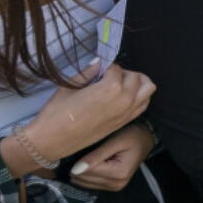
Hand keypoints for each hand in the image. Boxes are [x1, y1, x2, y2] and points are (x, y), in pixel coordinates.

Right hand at [22, 63, 154, 162]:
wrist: (53, 140)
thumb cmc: (57, 112)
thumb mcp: (70, 86)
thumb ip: (88, 72)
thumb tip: (98, 62)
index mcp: (111, 88)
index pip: (117, 68)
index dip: (106, 67)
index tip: (98, 70)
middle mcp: (125, 99)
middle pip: (136, 76)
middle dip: (123, 73)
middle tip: (108, 76)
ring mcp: (128, 112)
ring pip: (148, 88)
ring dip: (137, 82)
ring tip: (120, 84)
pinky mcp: (126, 121)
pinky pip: (144, 103)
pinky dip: (140, 96)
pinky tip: (124, 96)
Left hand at [69, 124, 152, 190]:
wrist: (145, 139)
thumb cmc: (132, 136)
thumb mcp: (115, 142)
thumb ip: (96, 156)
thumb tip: (75, 169)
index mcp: (119, 173)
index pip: (87, 172)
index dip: (80, 160)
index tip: (83, 149)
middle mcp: (116, 184)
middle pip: (83, 179)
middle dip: (80, 166)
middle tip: (88, 152)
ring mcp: (114, 187)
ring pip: (83, 183)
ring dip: (82, 170)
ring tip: (92, 157)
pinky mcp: (111, 187)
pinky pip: (89, 184)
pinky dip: (87, 174)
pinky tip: (94, 164)